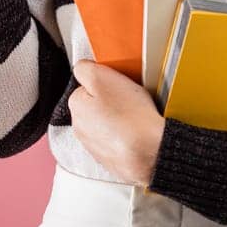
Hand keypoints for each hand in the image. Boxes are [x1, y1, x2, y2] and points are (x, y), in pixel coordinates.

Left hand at [68, 59, 166, 186]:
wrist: (150, 152)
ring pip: (106, 123)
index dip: (105, 80)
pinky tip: (137, 132)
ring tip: (135, 117)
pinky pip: (117, 140)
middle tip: (129, 99)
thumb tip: (81, 67)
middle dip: (110, 100)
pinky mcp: (111, 158)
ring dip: (118, 119)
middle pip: (96, 104)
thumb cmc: (130, 116)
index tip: (117, 83)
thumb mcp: (102, 78)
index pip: (86, 84)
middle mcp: (80, 128)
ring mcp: (95, 145)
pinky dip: (125, 136)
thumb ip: (85, 69)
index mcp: (76, 106)